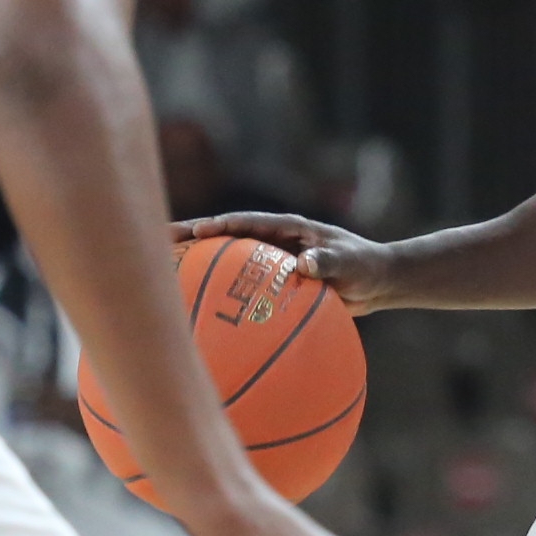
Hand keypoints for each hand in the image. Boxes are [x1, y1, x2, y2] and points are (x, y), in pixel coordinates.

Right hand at [174, 209, 403, 312]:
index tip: (198, 233)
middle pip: (225, 237)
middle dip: (193, 238)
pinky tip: (197, 312)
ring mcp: (268, 260)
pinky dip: (218, 292)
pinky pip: (239, 285)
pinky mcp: (271, 281)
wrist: (375, 281)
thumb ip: (331, 261)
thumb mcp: (352, 264)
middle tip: (160, 242)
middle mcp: (273, 240)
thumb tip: (305, 264)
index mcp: (289, 228)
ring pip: (225, 260)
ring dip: (196, 264)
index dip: (221, 226)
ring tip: (162, 272)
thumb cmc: (366, 267)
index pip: (248, 224)